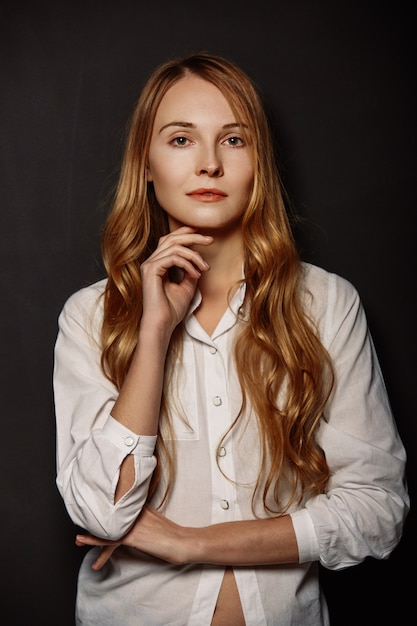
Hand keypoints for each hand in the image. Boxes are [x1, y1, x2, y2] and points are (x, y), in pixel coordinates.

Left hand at [75, 505, 190, 570]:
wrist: (181, 542)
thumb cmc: (171, 533)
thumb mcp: (155, 518)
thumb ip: (143, 514)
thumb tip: (133, 517)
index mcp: (139, 505)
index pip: (117, 506)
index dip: (103, 512)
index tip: (92, 514)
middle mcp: (134, 512)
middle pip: (109, 517)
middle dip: (95, 525)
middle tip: (82, 532)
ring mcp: (132, 524)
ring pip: (106, 527)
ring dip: (91, 534)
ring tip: (78, 540)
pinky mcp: (133, 536)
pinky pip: (109, 539)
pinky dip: (95, 541)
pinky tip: (84, 541)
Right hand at [140, 226, 212, 331]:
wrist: (163, 324)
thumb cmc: (172, 310)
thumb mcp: (187, 286)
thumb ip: (191, 271)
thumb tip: (199, 261)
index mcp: (158, 264)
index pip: (170, 241)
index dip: (185, 234)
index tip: (203, 234)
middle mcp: (152, 262)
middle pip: (171, 238)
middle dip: (193, 237)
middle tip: (210, 240)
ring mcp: (150, 265)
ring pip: (175, 247)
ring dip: (194, 255)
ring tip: (205, 268)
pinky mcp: (151, 270)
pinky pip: (173, 258)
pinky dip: (188, 264)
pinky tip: (196, 274)